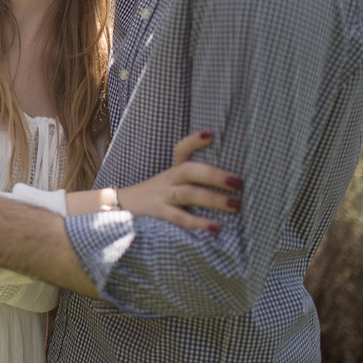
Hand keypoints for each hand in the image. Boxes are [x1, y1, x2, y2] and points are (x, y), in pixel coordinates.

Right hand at [115, 131, 242, 233]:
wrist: (123, 208)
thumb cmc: (158, 196)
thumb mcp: (171, 183)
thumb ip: (194, 180)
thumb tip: (231, 182)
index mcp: (173, 171)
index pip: (182, 150)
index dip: (194, 141)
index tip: (211, 134)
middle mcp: (168, 180)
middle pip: (189, 171)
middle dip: (214, 175)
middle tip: (238, 182)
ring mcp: (163, 196)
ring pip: (187, 194)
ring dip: (213, 199)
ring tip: (235, 205)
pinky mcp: (159, 214)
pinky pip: (179, 218)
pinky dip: (197, 223)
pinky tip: (215, 228)